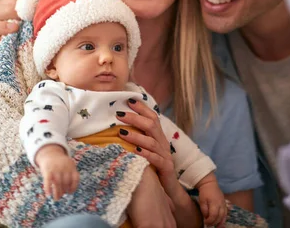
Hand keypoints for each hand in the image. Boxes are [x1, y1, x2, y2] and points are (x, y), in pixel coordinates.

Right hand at [35, 145, 79, 199]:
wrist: (50, 154)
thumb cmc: (61, 164)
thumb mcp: (69, 166)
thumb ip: (71, 175)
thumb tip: (69, 192)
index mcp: (72, 166)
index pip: (75, 178)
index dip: (73, 187)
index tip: (70, 192)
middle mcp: (65, 167)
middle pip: (66, 182)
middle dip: (64, 191)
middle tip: (61, 196)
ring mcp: (56, 168)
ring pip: (57, 183)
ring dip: (57, 193)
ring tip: (56, 198)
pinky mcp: (47, 170)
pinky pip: (48, 181)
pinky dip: (48, 188)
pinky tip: (48, 194)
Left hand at [118, 100, 202, 227]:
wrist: (170, 189)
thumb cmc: (154, 168)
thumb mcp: (147, 151)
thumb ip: (138, 138)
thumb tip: (119, 126)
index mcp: (159, 137)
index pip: (152, 117)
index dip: (141, 108)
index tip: (127, 100)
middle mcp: (163, 143)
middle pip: (151, 125)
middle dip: (135, 118)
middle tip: (119, 114)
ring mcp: (165, 155)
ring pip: (151, 141)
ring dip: (136, 135)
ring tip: (121, 132)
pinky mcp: (166, 168)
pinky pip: (155, 159)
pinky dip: (145, 154)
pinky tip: (134, 151)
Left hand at [198, 175, 226, 227]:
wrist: (210, 183)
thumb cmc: (205, 192)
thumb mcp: (202, 201)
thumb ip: (204, 210)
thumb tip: (206, 217)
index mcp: (214, 203)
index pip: (213, 216)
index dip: (210, 221)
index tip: (205, 222)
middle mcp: (221, 204)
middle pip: (220, 217)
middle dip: (214, 223)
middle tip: (209, 225)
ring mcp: (224, 204)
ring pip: (224, 216)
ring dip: (221, 222)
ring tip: (217, 227)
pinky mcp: (225, 203)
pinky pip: (226, 213)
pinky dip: (224, 218)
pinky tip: (221, 222)